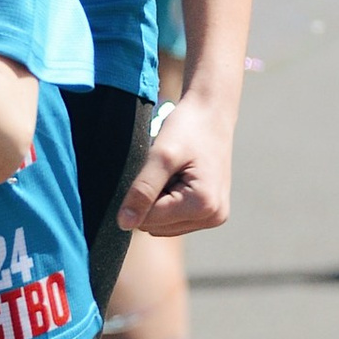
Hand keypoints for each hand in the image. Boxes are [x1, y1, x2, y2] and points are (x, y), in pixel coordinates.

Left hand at [119, 84, 233, 236]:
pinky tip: (178, 179)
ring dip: (158, 202)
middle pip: (156, 227)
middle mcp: (213, 216)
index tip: (152, 169)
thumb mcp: (161, 156)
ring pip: (163, 226)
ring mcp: (214, 217)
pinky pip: (175, 219)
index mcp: (203, 205)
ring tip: (172, 173)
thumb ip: (142, 190)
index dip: (139, 196)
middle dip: (150, 200)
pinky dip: (168, 202)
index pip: (149, 220)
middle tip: (164, 170)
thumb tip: (124, 224)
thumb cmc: (188, 128)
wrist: (212, 112)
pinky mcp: (211, 213)